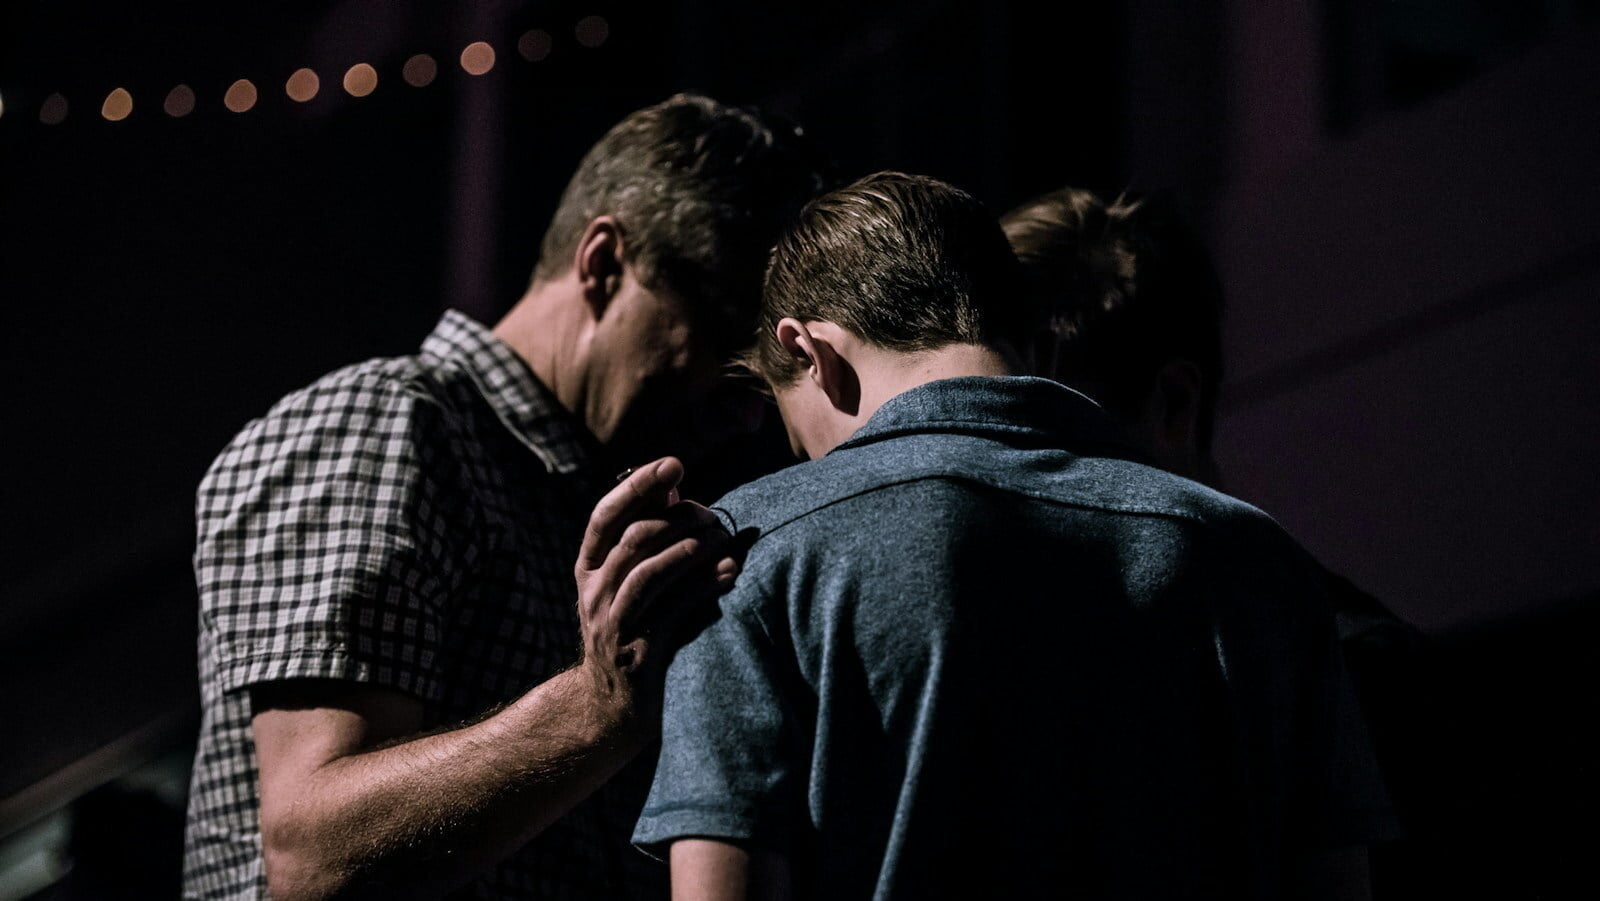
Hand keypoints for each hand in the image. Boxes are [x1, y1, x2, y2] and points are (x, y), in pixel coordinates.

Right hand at [574, 457, 738, 719]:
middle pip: (632, 539)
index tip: (673, 463)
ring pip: (648, 572)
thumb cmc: (635, 629)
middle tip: (712, 514)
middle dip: (677, 519)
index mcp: (588, 567)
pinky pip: (671, 610)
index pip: (605, 515)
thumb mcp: (631, 582)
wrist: (613, 708)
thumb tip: (673, 489)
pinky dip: (702, 586)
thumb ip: (648, 538)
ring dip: (690, 549)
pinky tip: (729, 573)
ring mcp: (613, 624)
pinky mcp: (638, 652)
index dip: (637, 485)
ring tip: (722, 538)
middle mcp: (593, 592)